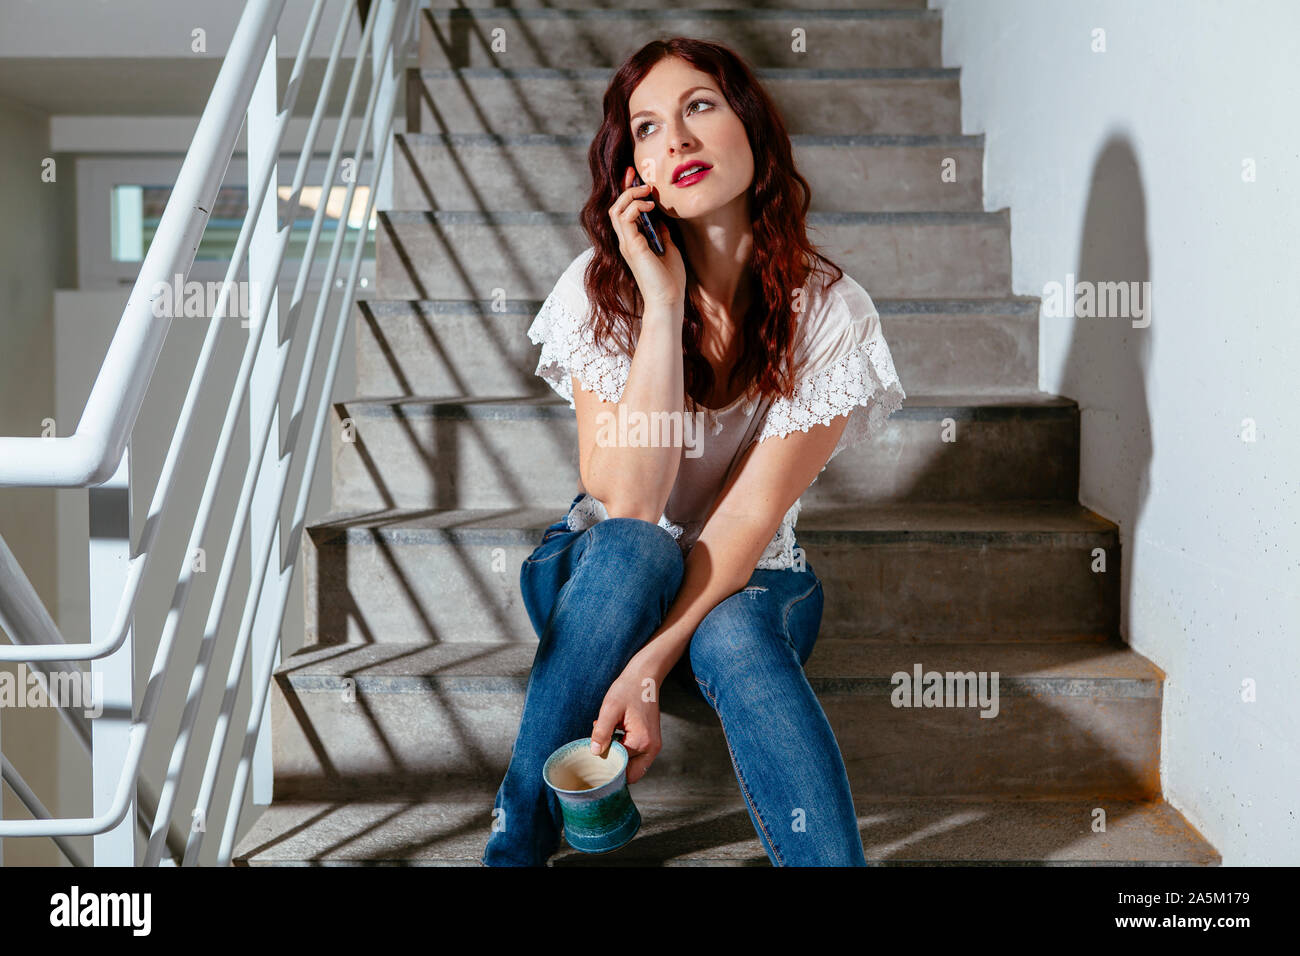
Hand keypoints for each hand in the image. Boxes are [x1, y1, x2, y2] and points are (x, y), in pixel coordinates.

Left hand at [589, 657, 662, 784]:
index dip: (606, 765)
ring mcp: (653, 745)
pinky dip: (624, 749)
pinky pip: (635, 755)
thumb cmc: (628, 689)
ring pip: (632, 765)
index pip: (621, 768)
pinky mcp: (650, 741)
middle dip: (613, 764)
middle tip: (600, 748)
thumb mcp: (610, 709)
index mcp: (642, 742)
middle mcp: (651, 748)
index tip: (594, 757)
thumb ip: (601, 732)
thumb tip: (595, 753)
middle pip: (630, 773)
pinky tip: (614, 734)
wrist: (645, 677)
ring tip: (608, 737)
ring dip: (618, 756)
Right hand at [608, 165, 685, 309]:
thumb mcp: (668, 249)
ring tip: (647, 192)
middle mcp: (626, 241)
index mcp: (633, 242)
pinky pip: (625, 218)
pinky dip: (637, 207)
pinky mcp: (632, 247)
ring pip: (616, 210)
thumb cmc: (670, 280)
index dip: (627, 192)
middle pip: (616, 207)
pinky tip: (651, 207)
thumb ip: (662, 235)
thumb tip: (661, 221)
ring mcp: (627, 244)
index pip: (624, 212)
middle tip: (637, 175)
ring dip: (631, 196)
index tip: (635, 177)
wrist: (669, 300)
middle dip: (625, 188)